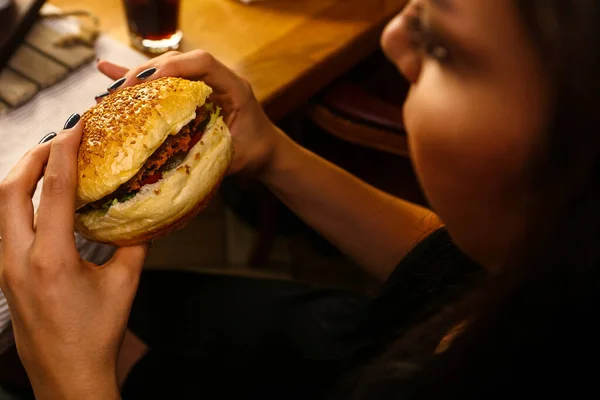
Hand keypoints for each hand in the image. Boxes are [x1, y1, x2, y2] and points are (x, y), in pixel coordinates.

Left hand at [0, 122, 146, 399]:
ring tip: (48, 162)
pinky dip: (19, 201)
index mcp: (52, 259)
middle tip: (59, 139)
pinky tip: (41, 201)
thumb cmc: (97, 334)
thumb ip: (134, 244)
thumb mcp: (125, 285)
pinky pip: (4, 224)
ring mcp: (5, 267)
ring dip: (22, 177)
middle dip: (33, 156)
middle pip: (9, 189)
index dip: (65, 152)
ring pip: (0, 206)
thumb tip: (143, 214)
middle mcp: (18, 258)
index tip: (75, 126)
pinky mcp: (4, 275)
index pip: (54, 190)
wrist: (67, 376)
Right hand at [97, 50, 288, 176]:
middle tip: (121, 91)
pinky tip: (108, 73)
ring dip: (138, 77)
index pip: (203, 63)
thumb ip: (212, 152)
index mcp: (234, 87)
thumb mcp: (237, 156)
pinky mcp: (190, 93)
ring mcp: (202, 84)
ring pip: (166, 70)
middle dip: (147, 73)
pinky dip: (139, 80)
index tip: (148, 81)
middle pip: (178, 62)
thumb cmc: (256, 152)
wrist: (266, 151)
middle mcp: (217, 79)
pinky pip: (162, 82)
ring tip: (110, 89)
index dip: (174, 68)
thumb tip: (174, 157)